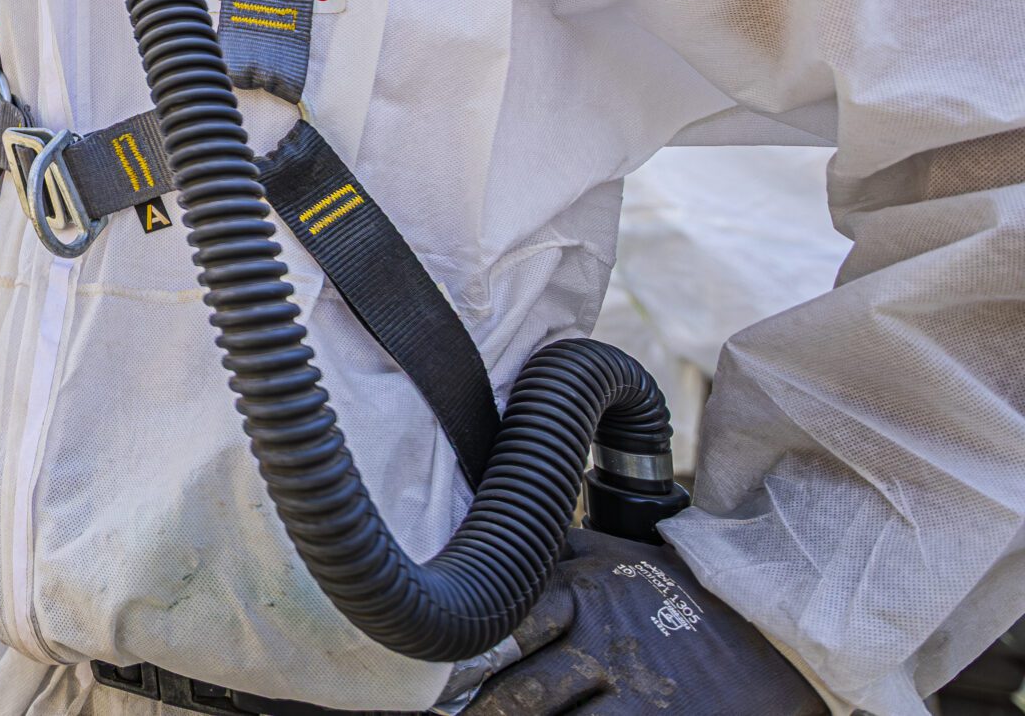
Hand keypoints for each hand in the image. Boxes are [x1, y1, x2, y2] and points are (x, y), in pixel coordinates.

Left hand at [468, 529, 822, 713]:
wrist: (791, 653)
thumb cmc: (699, 607)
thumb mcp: (633, 561)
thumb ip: (568, 553)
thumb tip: (490, 520)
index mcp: (589, 584)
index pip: (501, 617)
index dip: (458, 653)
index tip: (425, 672)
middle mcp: (603, 630)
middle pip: (510, 680)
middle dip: (470, 705)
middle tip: (436, 713)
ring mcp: (630, 682)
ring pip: (537, 713)